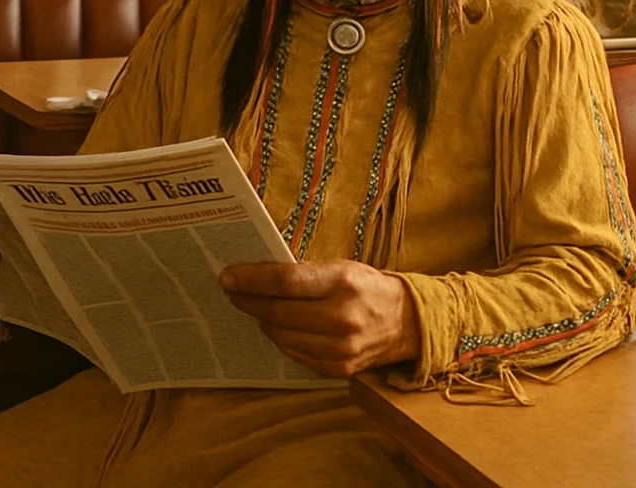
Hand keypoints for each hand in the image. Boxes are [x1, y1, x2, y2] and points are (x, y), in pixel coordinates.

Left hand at [221, 258, 420, 377]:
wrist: (408, 323)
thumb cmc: (367, 288)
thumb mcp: (341, 268)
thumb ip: (304, 273)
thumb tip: (256, 276)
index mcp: (343, 283)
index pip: (285, 281)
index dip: (251, 280)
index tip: (227, 276)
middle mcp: (342, 317)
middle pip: (278, 311)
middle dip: (247, 300)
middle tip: (231, 291)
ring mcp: (341, 348)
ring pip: (282, 336)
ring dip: (261, 320)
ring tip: (251, 307)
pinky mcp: (339, 369)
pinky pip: (295, 354)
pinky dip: (280, 339)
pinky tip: (274, 327)